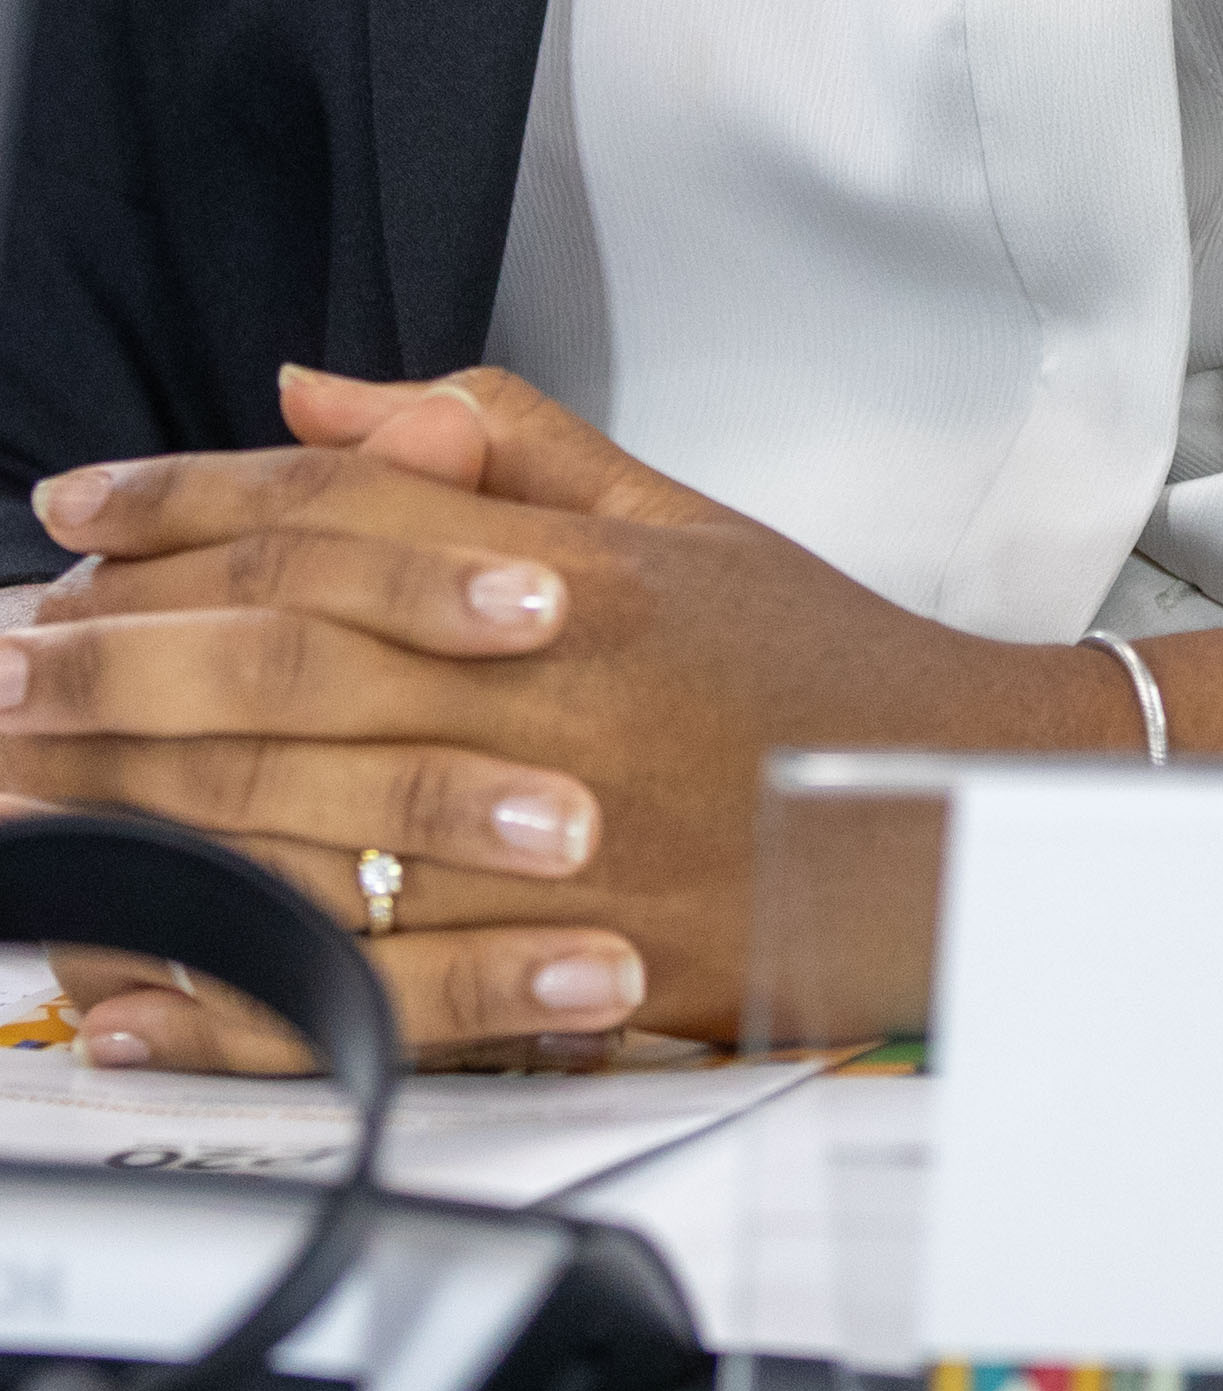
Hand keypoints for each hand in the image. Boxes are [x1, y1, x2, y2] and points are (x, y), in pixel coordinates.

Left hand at [7, 368, 1079, 1058]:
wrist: (958, 812)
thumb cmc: (810, 661)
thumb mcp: (670, 511)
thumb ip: (493, 442)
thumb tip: (318, 392)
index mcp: (583, 570)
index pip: (345, 515)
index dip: (191, 503)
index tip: (75, 506)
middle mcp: (562, 696)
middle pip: (291, 664)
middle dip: (117, 658)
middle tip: (0, 654)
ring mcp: (564, 846)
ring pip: (303, 825)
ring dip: (139, 809)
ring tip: (19, 794)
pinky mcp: (569, 980)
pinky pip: (366, 993)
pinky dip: (235, 998)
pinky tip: (131, 988)